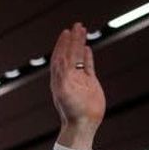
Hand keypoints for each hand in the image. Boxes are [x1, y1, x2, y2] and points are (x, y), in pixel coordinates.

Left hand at [50, 22, 104, 149]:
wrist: (83, 124)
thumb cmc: (72, 111)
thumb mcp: (65, 92)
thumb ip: (62, 76)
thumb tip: (60, 59)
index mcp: (59, 78)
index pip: (61, 56)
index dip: (63, 44)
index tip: (66, 32)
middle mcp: (67, 77)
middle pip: (69, 53)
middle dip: (72, 40)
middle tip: (76, 25)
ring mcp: (78, 79)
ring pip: (78, 58)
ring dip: (79, 44)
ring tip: (82, 30)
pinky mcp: (89, 83)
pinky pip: (87, 66)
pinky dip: (87, 57)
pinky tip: (87, 48)